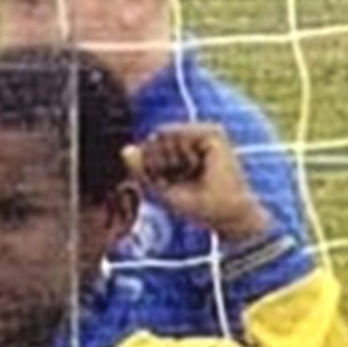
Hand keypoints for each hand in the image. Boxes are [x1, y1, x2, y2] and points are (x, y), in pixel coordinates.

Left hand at [123, 125, 270, 241]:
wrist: (223, 213)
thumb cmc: (195, 206)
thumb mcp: (158, 187)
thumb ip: (140, 169)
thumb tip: (124, 149)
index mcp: (181, 153)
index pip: (149, 148)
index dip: (150, 167)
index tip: (169, 184)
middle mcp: (193, 141)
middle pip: (153, 139)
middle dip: (158, 162)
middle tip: (181, 178)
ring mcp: (204, 135)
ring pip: (162, 134)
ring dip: (170, 159)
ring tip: (191, 171)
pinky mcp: (212, 132)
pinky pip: (176, 133)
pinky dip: (180, 153)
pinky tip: (198, 164)